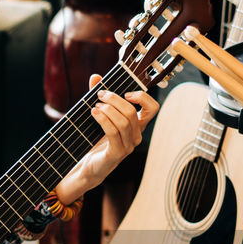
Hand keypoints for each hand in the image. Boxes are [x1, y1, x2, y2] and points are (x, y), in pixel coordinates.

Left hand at [55, 73, 159, 203]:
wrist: (90, 167)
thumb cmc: (96, 141)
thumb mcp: (99, 116)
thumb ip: (99, 97)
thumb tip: (95, 76)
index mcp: (137, 126)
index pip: (152, 108)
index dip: (142, 97)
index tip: (126, 92)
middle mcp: (136, 135)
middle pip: (131, 112)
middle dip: (115, 99)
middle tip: (101, 94)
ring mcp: (128, 146)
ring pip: (124, 121)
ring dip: (108, 109)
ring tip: (95, 105)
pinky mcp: (116, 153)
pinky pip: (113, 132)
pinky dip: (103, 119)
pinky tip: (94, 113)